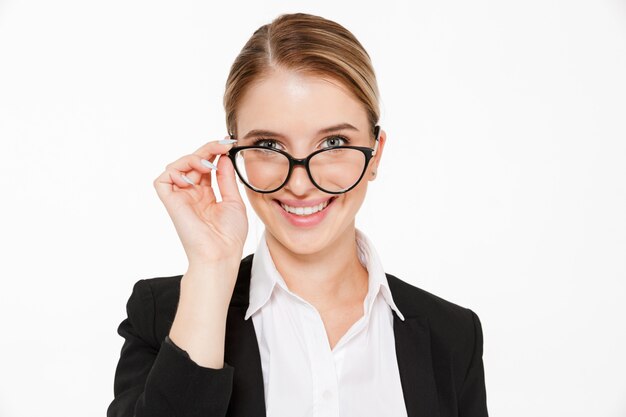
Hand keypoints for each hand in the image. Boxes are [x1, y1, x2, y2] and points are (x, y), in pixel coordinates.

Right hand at [153, 138, 247, 267]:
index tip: (229, 143)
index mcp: (205, 194)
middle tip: (222, 144)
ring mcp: (180, 198)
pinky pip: (163, 179)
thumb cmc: (229, 235)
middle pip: (192, 162)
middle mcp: (191, 194)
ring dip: (194, 158)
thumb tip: (222, 157)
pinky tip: (193, 175)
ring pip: (177, 166)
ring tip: (209, 163)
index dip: (214, 152)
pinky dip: (176, 170)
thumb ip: (226, 178)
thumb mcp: (233, 201)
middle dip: (207, 149)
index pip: (206, 166)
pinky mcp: (170, 202)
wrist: (221, 254)